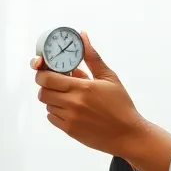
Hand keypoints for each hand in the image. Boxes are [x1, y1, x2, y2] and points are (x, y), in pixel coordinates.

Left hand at [31, 32, 145, 155]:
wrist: (127, 134)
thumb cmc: (120, 105)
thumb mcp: (109, 77)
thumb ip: (92, 57)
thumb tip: (82, 36)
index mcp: (82, 87)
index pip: (47, 78)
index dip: (42, 73)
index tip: (47, 70)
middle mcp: (73, 103)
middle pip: (43, 92)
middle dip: (46, 85)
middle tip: (57, 82)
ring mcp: (70, 118)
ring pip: (47, 105)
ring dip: (53, 98)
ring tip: (68, 95)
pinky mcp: (70, 130)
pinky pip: (51, 118)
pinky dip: (56, 111)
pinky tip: (70, 108)